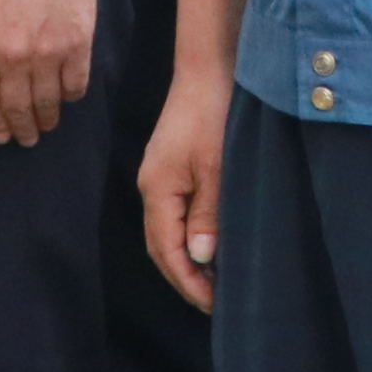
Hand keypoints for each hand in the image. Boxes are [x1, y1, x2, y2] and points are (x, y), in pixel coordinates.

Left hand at [0, 0, 100, 144]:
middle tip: (27, 140)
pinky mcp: (78, 44)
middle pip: (18, 107)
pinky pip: (76, 83)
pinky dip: (72, 96)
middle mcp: (13, 59)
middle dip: (22, 129)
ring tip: (47, 127)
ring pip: (48, 102)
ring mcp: (48, 53)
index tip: (2, 137)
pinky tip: (68, 99)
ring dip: (47, 119)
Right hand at [141, 82, 224, 311]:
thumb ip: (208, 214)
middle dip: (185, 278)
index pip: (166, 251)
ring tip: (217, 280)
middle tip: (216, 302)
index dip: (188, 282)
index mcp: (158, 190)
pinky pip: (178, 212)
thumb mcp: (217, 167)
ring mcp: (162, 175)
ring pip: (169, 230)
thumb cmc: (214, 113)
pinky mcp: (174, 165)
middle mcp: (153, 186)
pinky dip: (192, 235)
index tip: (213, 305)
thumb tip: (199, 257)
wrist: (210, 66)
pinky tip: (213, 242)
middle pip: (162, 246)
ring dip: (189, 258)